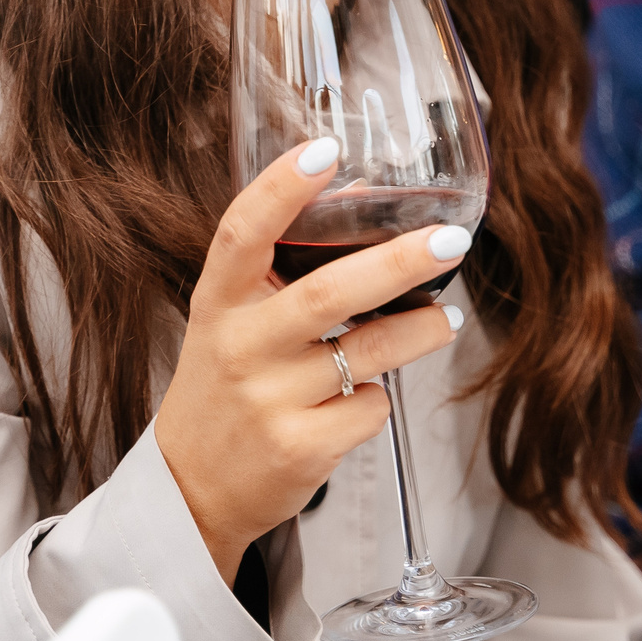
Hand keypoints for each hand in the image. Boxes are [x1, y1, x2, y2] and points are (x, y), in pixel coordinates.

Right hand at [157, 137, 469, 580]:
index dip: (281, 189)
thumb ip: (281, 267)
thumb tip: (364, 195)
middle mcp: (240, 346)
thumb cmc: (225, 386)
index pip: (241, 232)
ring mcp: (268, 400)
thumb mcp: (232, 320)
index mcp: (218, 302)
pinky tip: (363, 397)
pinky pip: (370, 407)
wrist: (190, 490)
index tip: (325, 150)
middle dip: (401, 262)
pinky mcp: (298, 448)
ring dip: (422, 328)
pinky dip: (379, 398)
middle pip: (328, 292)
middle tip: (452, 240)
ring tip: (445, 318)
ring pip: (370, 351)